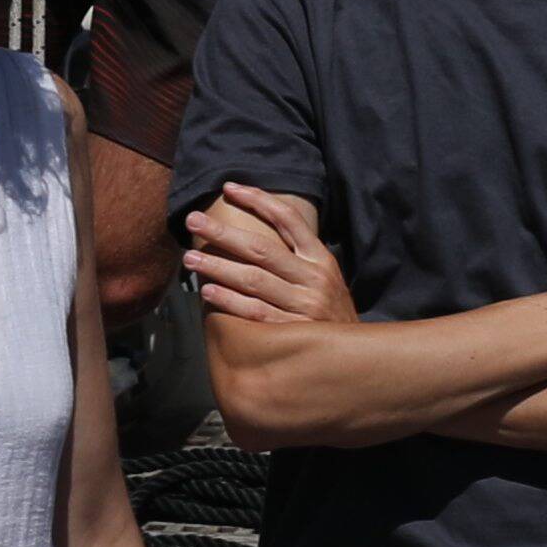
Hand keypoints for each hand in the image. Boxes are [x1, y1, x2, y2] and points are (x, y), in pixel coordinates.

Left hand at [183, 185, 359, 337]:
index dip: (258, 200)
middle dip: (224, 232)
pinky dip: (230, 301)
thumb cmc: (331, 314)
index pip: (288, 219)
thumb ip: (299, 257)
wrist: (356, 358)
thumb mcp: (326, 279)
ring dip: (219, 267)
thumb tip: (255, 235)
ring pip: (254, 280)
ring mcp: (304, 306)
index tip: (229, 188)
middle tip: (194, 221)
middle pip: (262, 249)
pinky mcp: (294, 332)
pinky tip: (207, 292)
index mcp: (321, 259)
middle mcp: (313, 279)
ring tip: (190, 258)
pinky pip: (256, 313)